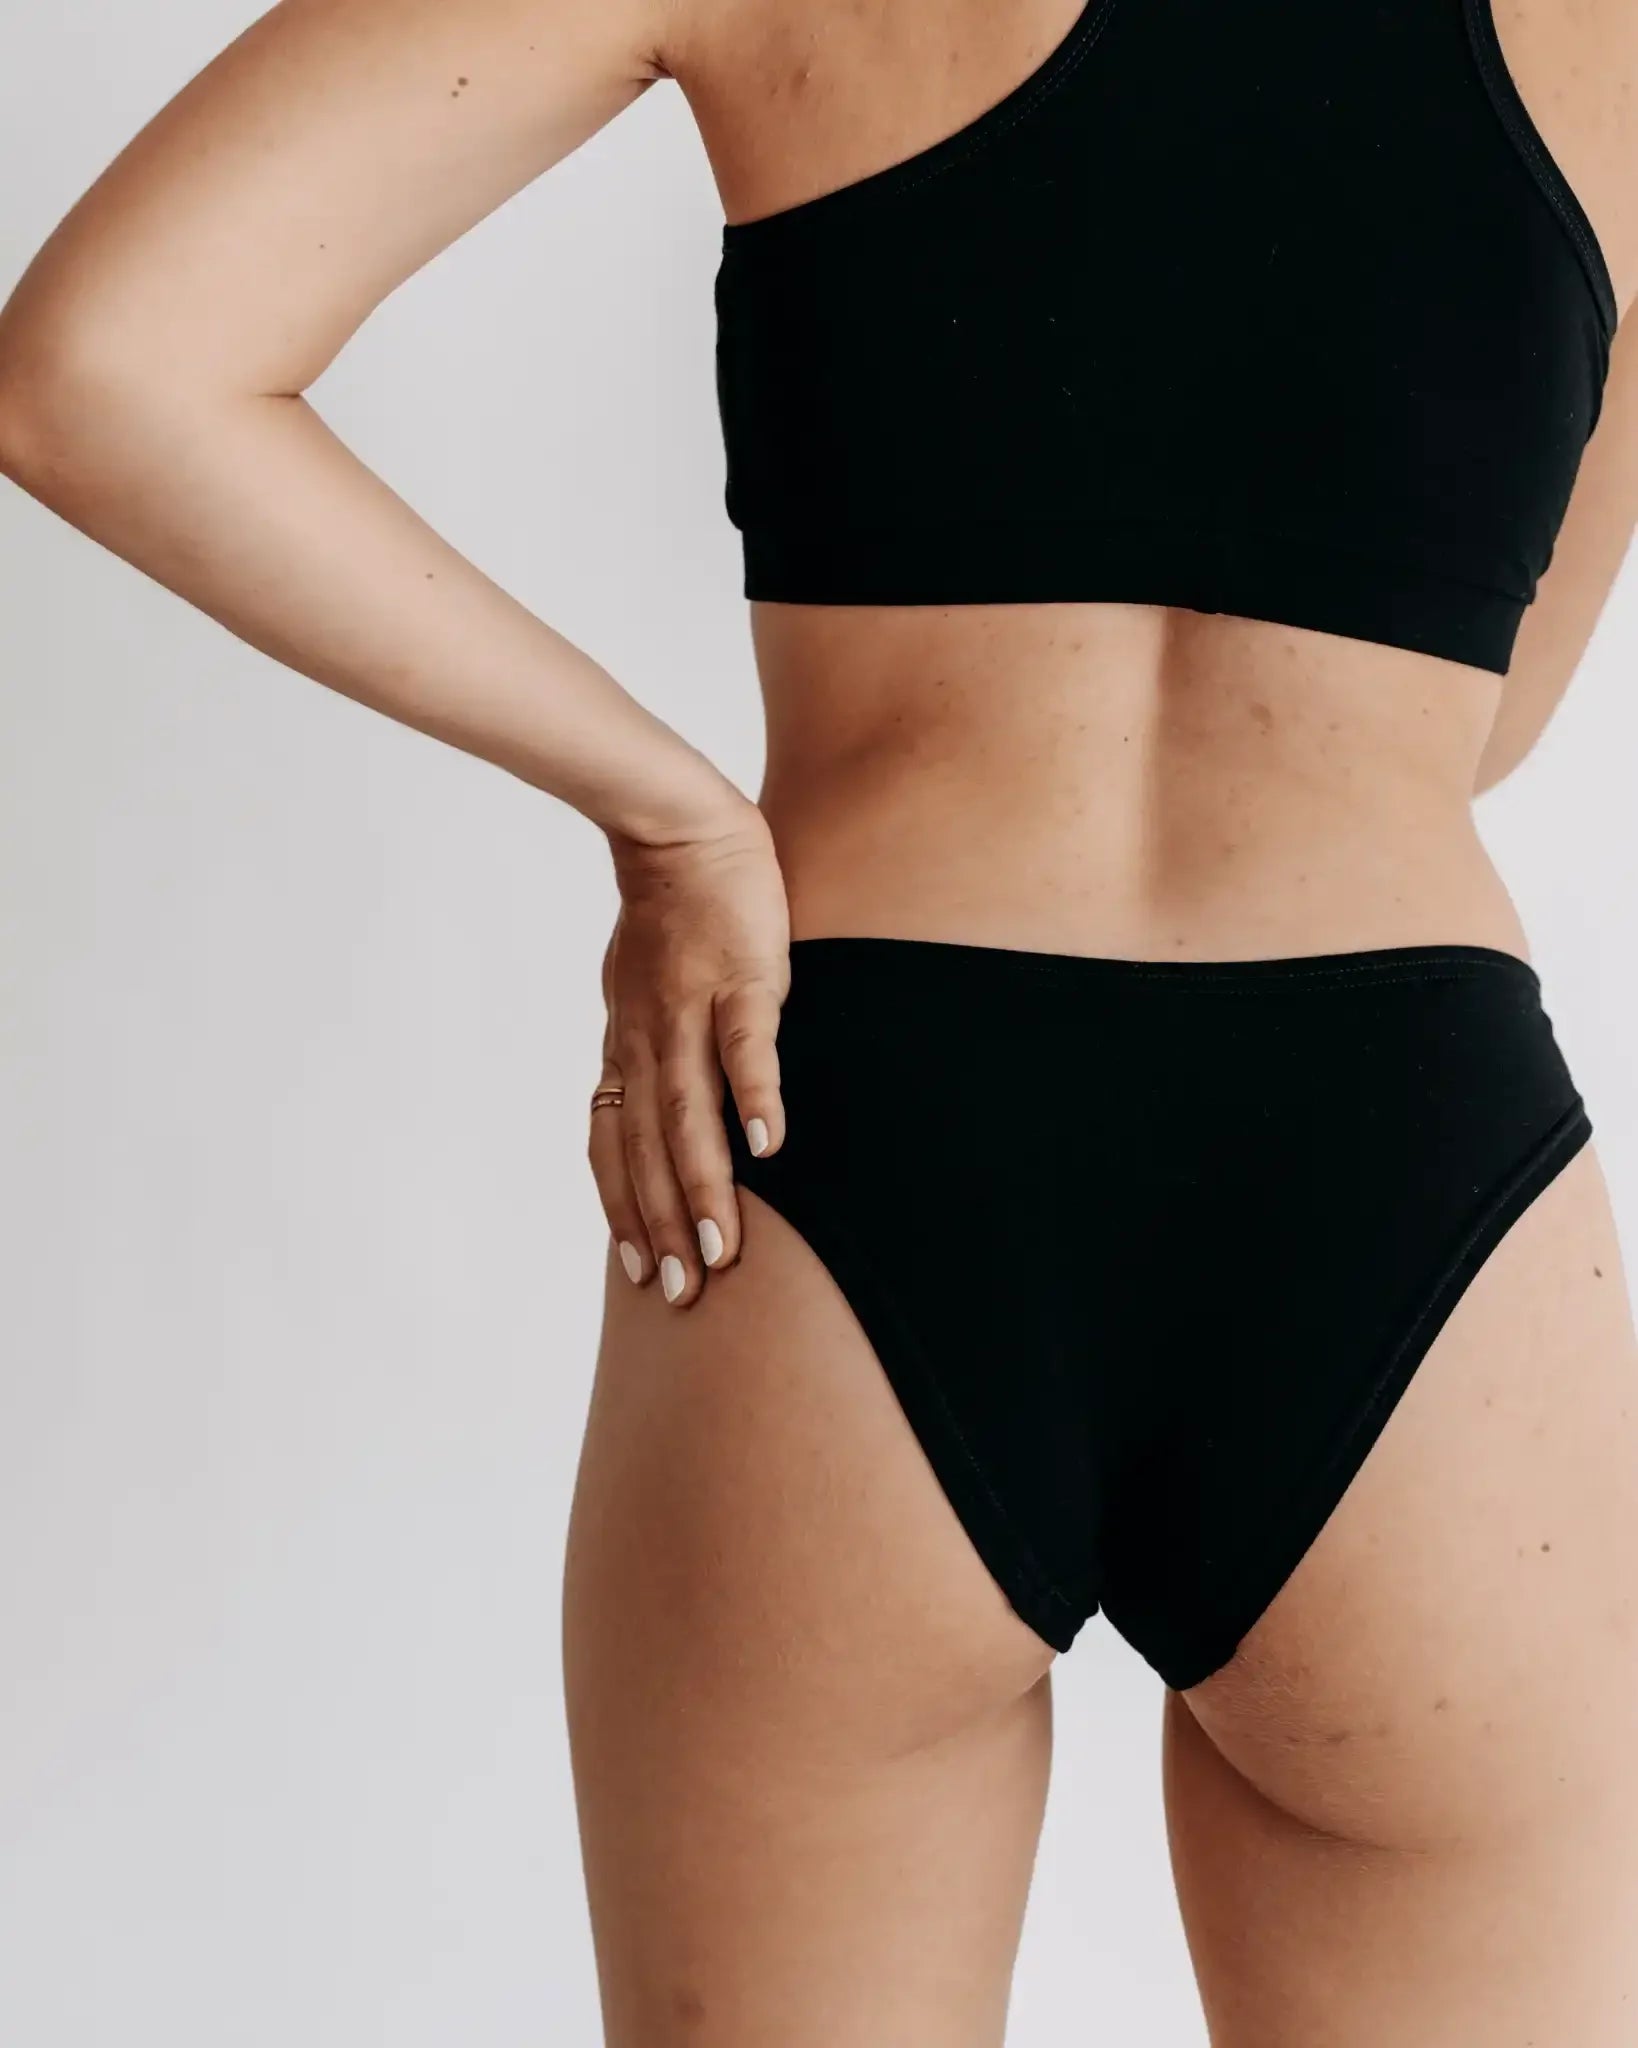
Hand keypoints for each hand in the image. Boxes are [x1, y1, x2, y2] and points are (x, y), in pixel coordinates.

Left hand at [588, 800, 789, 1306]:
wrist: (679, 826)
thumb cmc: (666, 913)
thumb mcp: (635, 990)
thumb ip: (643, 1048)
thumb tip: (646, 1101)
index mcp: (626, 1046)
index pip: (613, 1144)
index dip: (623, 1209)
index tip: (636, 1272)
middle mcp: (648, 1039)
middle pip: (649, 1148)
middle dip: (662, 1224)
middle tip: (681, 1291)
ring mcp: (691, 1011)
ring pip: (689, 1114)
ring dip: (704, 1184)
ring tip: (722, 1245)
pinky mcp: (742, 978)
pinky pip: (745, 1046)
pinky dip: (753, 1096)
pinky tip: (771, 1145)